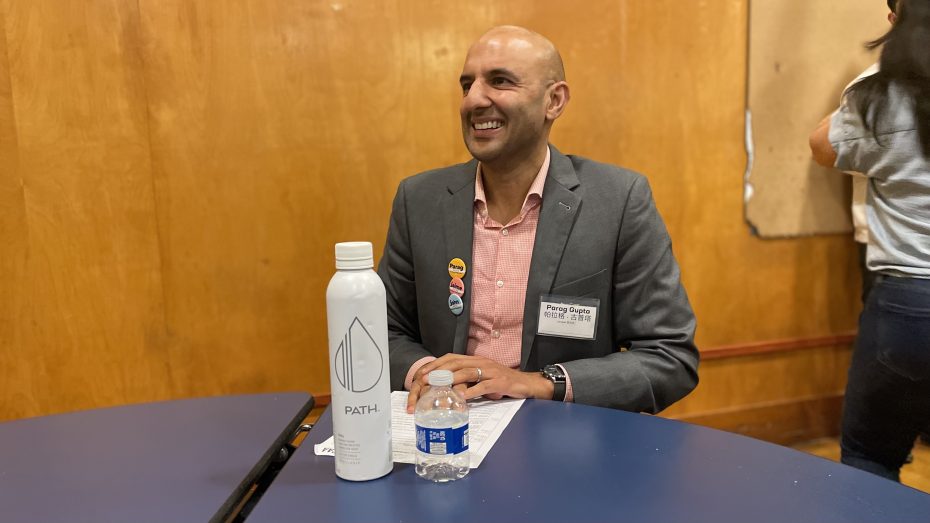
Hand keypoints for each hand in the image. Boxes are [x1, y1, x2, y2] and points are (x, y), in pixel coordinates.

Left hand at [405, 354, 553, 412]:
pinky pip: (483, 385)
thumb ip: (467, 380)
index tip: (421, 373)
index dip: (435, 364)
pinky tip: (462, 397)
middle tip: (424, 381)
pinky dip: (472, 391)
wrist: (527, 383)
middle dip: (438, 371)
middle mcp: (481, 363)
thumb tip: (447, 387)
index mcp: (475, 360)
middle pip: (456, 363)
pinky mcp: (500, 382)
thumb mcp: (482, 378)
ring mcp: (491, 371)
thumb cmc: (503, 382)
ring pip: (468, 372)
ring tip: (439, 387)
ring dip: (451, 379)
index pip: (451, 358)